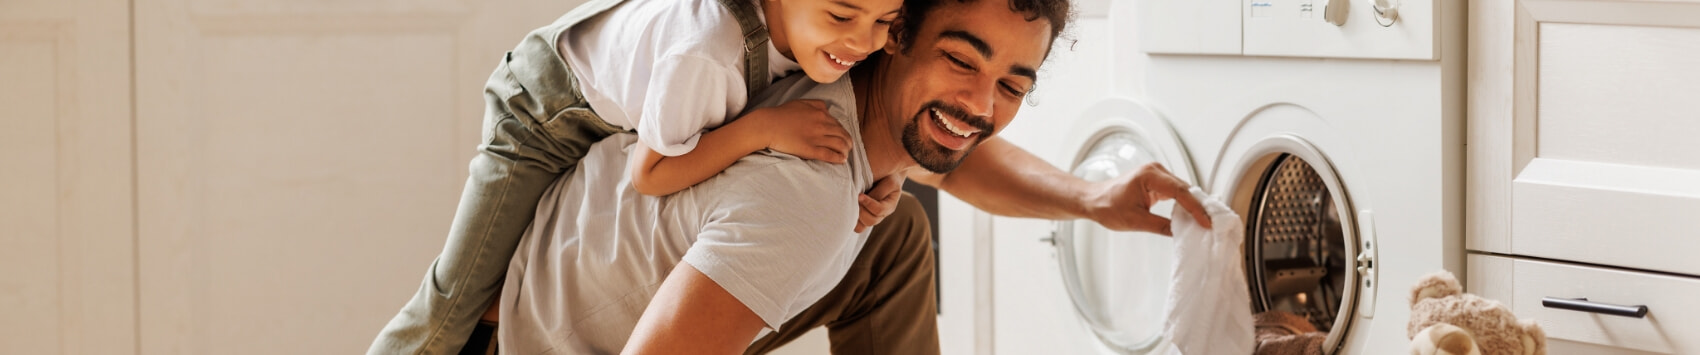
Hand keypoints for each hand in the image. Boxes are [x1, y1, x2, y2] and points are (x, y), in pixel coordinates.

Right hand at [755, 99, 851, 162]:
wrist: (768, 125)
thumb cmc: (782, 114)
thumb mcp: (801, 102)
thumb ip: (816, 104)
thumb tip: (827, 109)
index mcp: (820, 113)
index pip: (838, 124)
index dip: (843, 132)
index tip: (843, 137)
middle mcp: (821, 124)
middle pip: (842, 134)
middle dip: (848, 142)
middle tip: (848, 147)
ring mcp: (816, 138)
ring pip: (839, 145)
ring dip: (845, 150)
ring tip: (846, 155)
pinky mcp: (810, 149)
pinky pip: (829, 155)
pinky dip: (838, 158)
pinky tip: (841, 161)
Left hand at [855, 175, 906, 232]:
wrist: (886, 175)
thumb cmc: (888, 177)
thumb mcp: (889, 182)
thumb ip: (879, 192)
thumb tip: (864, 200)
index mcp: (889, 206)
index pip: (879, 210)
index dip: (869, 204)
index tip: (860, 195)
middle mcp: (880, 215)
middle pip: (870, 221)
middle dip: (861, 211)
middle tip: (854, 200)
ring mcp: (870, 218)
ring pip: (861, 227)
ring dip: (855, 217)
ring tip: (850, 205)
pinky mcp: (862, 218)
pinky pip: (855, 226)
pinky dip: (850, 220)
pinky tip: (847, 209)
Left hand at [1084, 163, 1210, 235]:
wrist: (1093, 200)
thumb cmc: (1107, 206)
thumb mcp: (1135, 221)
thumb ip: (1160, 226)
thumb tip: (1181, 232)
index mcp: (1149, 176)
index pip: (1180, 191)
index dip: (1195, 208)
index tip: (1205, 221)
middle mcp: (1155, 171)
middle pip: (1185, 188)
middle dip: (1198, 206)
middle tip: (1211, 223)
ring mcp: (1156, 175)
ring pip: (1182, 190)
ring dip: (1193, 204)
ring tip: (1205, 220)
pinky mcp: (1156, 182)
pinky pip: (1176, 191)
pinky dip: (1184, 203)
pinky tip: (1191, 215)